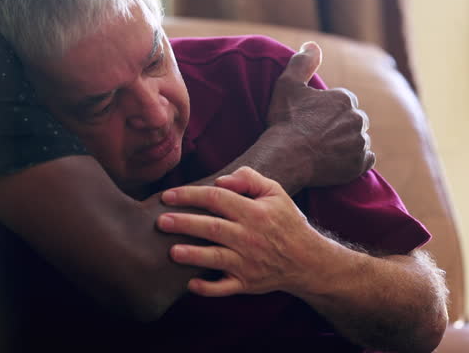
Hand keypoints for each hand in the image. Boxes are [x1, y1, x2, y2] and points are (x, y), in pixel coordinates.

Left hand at [157, 167, 336, 296]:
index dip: (190, 195)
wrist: (308, 261)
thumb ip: (248, 179)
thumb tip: (220, 181)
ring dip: (193, 256)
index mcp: (254, 212)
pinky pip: (224, 288)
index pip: (216, 199)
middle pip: (211, 227)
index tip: (168, 196)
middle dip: (184, 224)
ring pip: (216, 258)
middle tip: (160, 221)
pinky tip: (190, 284)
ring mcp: (247, 263)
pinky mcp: (247, 284)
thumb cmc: (286, 222)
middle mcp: (249, 237)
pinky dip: (208, 289)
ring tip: (172, 252)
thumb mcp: (275, 193)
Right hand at [266, 42, 374, 186]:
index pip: (342, 102)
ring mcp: (360, 143)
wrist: (286, 156)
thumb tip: (312, 45)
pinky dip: (355, 159)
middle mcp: (357, 118)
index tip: (312, 120)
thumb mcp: (287, 85)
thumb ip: (302, 63)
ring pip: (359, 139)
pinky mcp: (360, 164)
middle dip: (341, 126)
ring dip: (348, 142)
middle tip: (318, 135)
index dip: (326, 111)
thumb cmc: (285, 120)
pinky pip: (365, 159)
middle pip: (353, 120)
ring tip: (325, 149)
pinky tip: (338, 160)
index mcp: (344, 98)